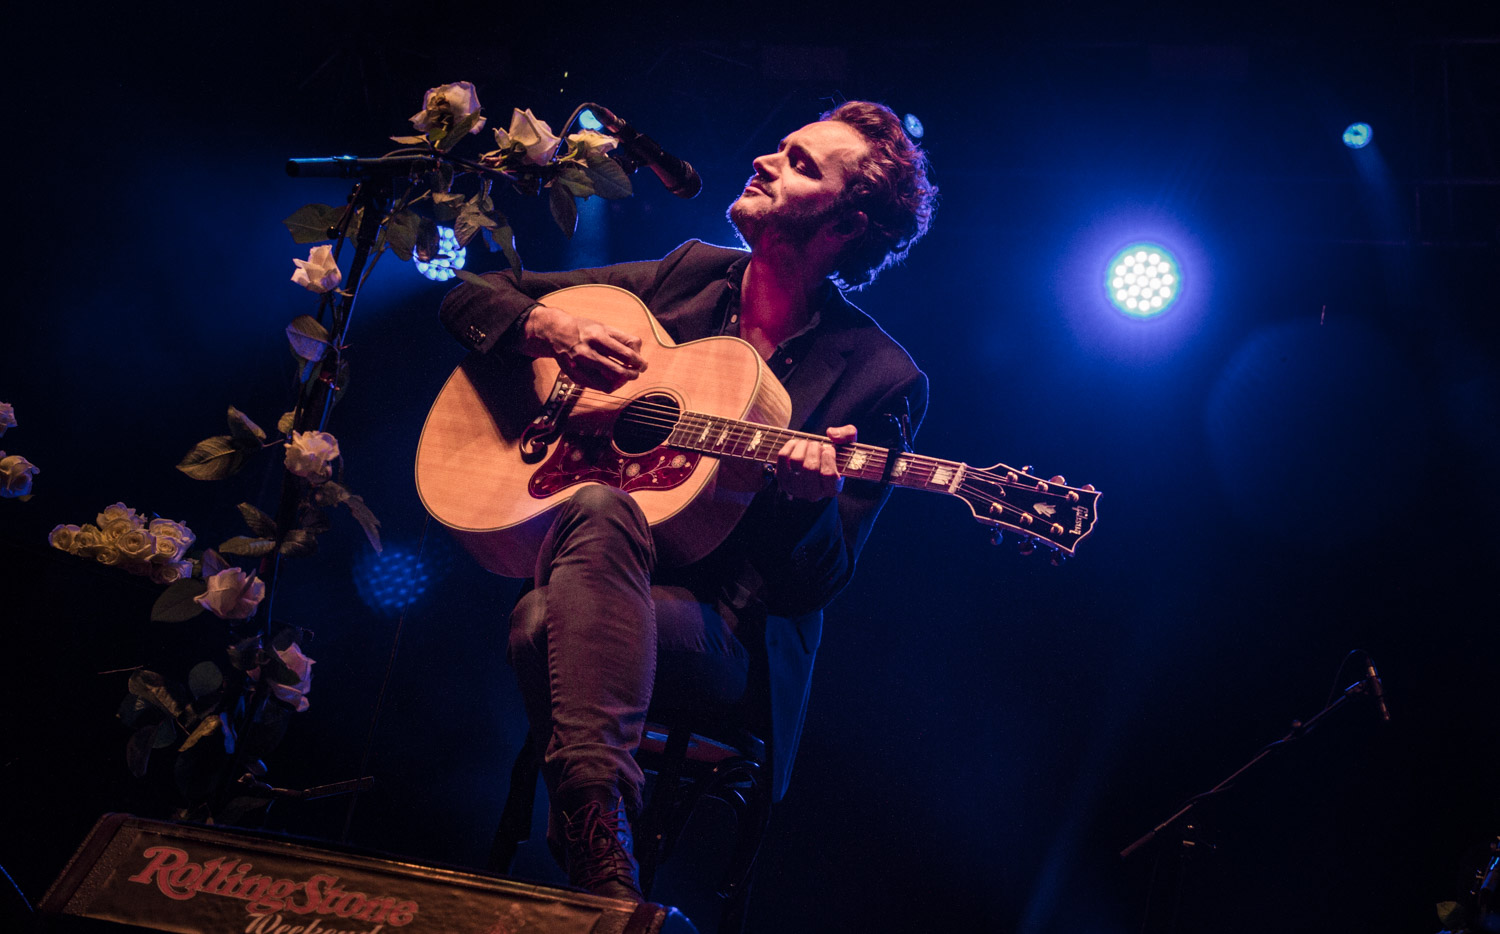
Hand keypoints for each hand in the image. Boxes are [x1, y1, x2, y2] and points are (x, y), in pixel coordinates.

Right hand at [523, 304, 647, 391]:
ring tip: (625, 377)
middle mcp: (587, 353)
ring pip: (608, 384)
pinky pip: (598, 387)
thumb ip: (623, 338)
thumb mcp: (604, 327)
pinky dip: (609, 385)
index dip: (638, 362)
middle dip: (632, 374)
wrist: (555, 333)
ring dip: (621, 382)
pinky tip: (612, 379)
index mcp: (597, 337)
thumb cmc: (584, 330)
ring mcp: (580, 367)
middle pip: (618, 372)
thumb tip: (638, 352)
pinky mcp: (575, 376)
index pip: (625, 355)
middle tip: (636, 373)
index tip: (642, 365)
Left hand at [776, 425, 856, 500]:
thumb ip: (848, 435)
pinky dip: (790, 445)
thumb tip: (831, 434)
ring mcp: (796, 488)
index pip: (828, 475)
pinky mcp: (783, 480)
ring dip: (803, 445)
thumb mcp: (848, 446)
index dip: (828, 458)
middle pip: (810, 468)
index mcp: (832, 489)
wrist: (815, 468)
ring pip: (796, 461)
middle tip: (817, 445)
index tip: (829, 449)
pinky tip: (797, 444)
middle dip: (814, 449)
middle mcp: (814, 493)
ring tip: (808, 444)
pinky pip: (783, 457)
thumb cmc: (833, 458)